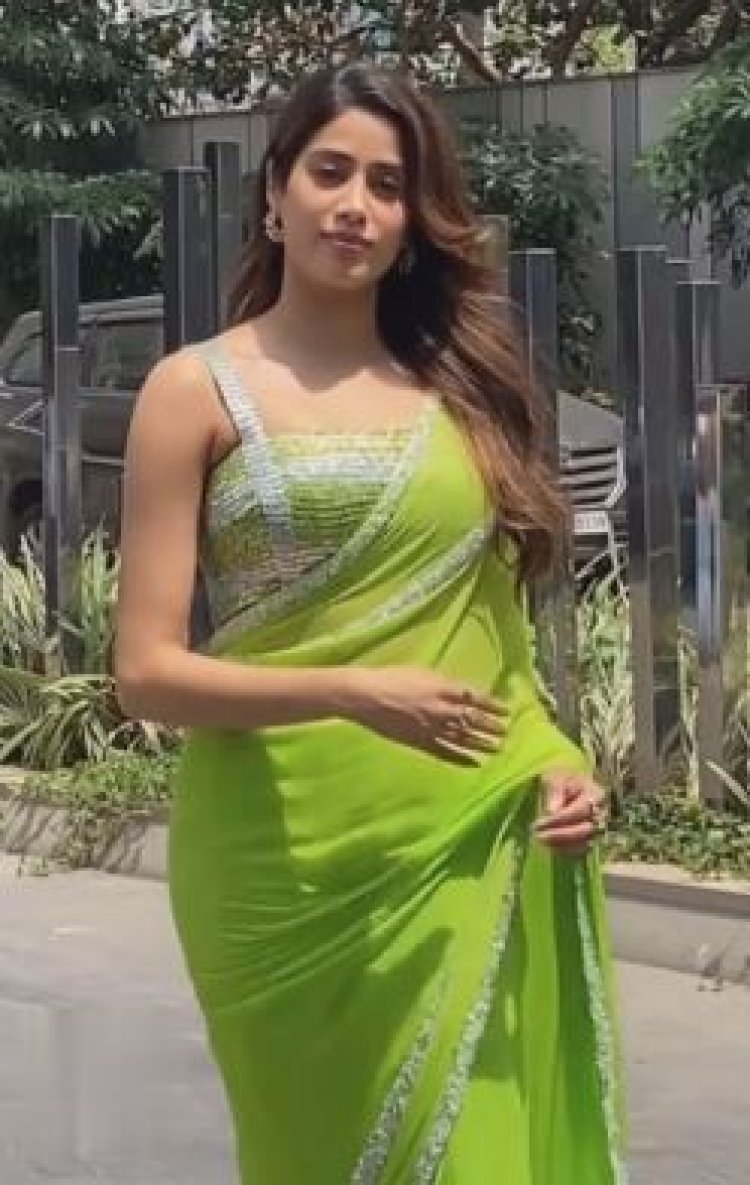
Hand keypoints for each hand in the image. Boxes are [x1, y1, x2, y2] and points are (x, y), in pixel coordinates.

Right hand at [342, 666, 507, 765]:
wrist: (365, 696)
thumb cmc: (391, 678)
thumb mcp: (422, 672)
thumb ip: (444, 683)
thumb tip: (462, 692)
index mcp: (442, 688)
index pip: (476, 699)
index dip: (493, 705)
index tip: (507, 711)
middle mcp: (441, 710)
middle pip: (473, 721)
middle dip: (492, 727)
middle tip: (506, 732)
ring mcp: (431, 729)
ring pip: (463, 739)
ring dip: (482, 744)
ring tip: (497, 749)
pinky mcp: (420, 743)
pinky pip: (444, 753)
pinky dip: (460, 759)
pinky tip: (474, 764)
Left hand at [533, 770, 608, 855]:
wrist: (571, 786)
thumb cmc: (563, 780)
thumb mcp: (555, 779)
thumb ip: (554, 793)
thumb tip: (552, 812)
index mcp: (595, 794)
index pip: (578, 811)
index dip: (558, 820)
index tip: (538, 825)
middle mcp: (601, 814)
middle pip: (584, 830)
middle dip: (559, 835)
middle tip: (538, 837)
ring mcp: (599, 828)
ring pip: (584, 843)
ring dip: (562, 846)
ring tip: (542, 843)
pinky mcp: (592, 839)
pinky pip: (582, 850)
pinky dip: (566, 850)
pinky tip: (550, 847)